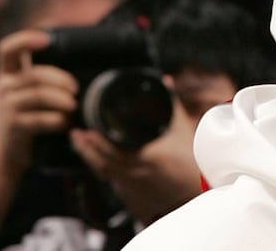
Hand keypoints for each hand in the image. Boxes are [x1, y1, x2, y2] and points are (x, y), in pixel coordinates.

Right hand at [0, 30, 79, 171]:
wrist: (6, 149)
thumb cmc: (25, 113)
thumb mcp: (28, 89)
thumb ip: (42, 72)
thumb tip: (79, 52)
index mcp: (8, 73)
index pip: (7, 49)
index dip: (25, 39)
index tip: (47, 39)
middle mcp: (4, 86)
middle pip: (34, 74)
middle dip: (60, 79)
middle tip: (75, 88)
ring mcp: (6, 106)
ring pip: (39, 95)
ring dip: (62, 100)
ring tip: (74, 106)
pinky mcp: (13, 126)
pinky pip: (40, 119)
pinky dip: (58, 120)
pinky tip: (65, 123)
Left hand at [71, 81, 201, 224]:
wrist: (198, 190)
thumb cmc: (195, 162)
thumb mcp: (184, 129)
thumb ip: (171, 105)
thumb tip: (164, 82)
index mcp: (150, 156)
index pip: (115, 151)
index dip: (98, 142)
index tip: (88, 129)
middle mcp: (138, 172)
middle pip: (103, 163)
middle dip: (87, 148)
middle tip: (77, 133)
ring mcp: (134, 185)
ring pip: (104, 172)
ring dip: (89, 157)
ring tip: (80, 142)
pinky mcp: (133, 195)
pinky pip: (110, 179)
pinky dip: (100, 167)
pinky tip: (95, 158)